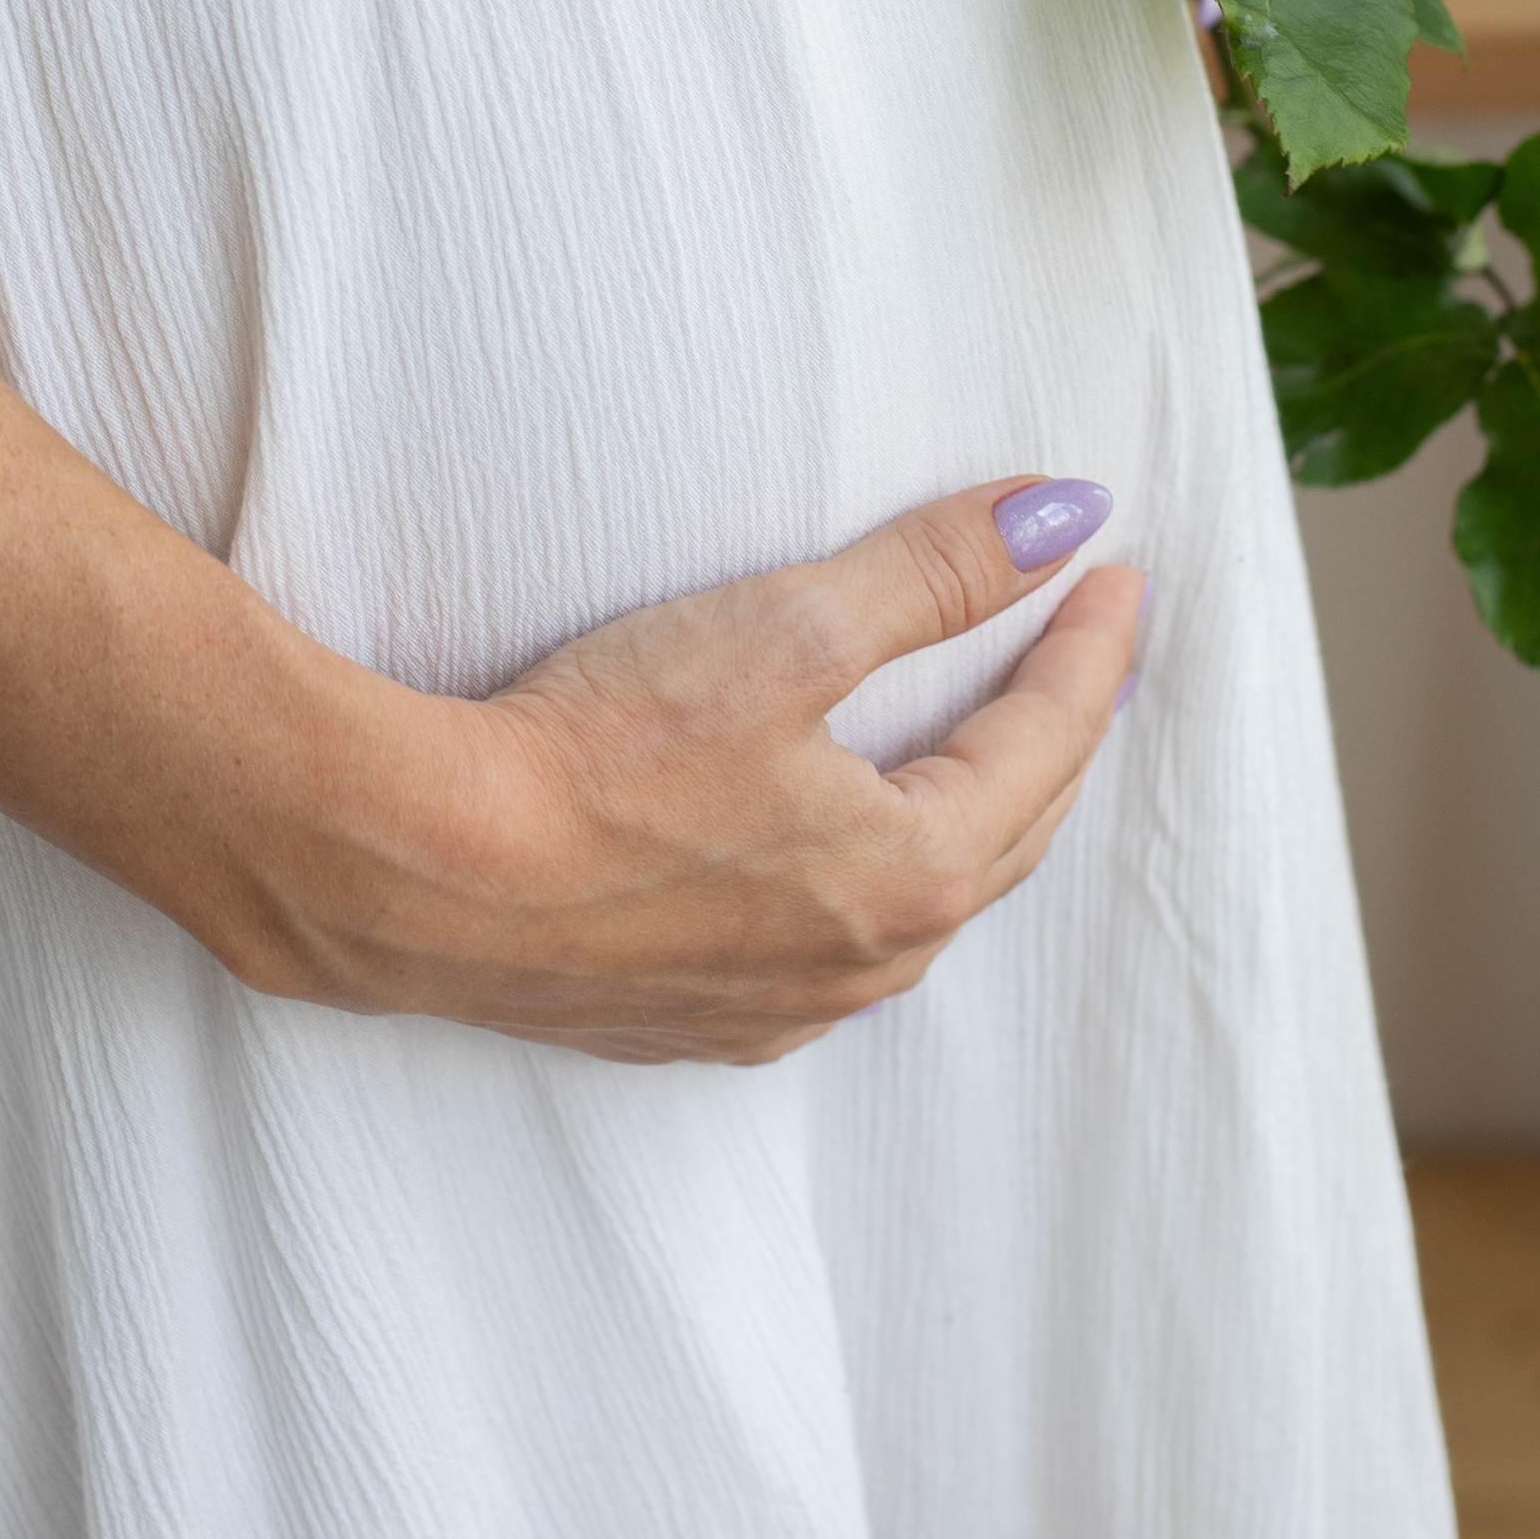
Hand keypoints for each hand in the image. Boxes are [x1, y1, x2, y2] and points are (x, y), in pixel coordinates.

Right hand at [236, 483, 1143, 1064]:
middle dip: (1057, 735)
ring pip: (922, 908)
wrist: (422, 874)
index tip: (1117, 572)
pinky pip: (829, 955)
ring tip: (995, 748)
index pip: (1046, 741)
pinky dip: (874, 884)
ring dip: (974, 820)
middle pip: (1007, 835)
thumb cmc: (600, 747)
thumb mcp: (786, 626)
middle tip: (1085, 653)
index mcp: (911, 873)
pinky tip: (852, 862)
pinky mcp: (688, 1021)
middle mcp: (863, 967)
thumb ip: (935, 572)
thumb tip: (1065, 517)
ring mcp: (775, 1010)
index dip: (1089, 646)